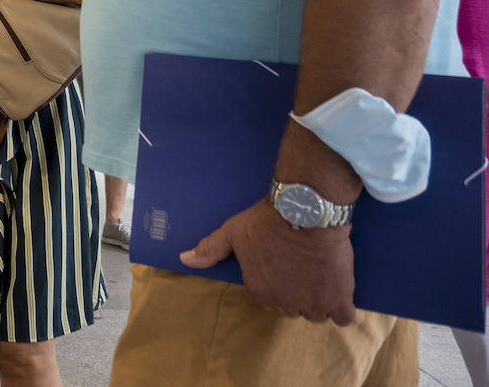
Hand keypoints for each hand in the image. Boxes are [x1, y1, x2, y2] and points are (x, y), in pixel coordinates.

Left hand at [181, 200, 355, 324]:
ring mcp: (312, 303)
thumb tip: (184, 259)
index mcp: (258, 292)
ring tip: (319, 277)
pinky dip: (342, 309)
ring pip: (316, 313)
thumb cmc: (266, 221)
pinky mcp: (339, 299)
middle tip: (299, 268)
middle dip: (294, 293)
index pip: (266, 298)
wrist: (305, 210)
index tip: (280, 266)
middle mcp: (284, 304)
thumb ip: (210, 249)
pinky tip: (339, 293)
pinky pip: (343, 317)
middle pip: (291, 308)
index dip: (274, 282)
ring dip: (318, 301)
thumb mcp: (232, 231)